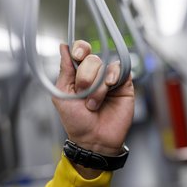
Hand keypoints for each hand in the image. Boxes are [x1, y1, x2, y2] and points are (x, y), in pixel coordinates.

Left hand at [52, 41, 133, 176]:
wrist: (94, 140)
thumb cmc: (76, 121)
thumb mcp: (62, 95)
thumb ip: (64, 70)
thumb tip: (63, 46)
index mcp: (77, 74)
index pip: (80, 50)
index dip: (80, 48)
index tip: (77, 56)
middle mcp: (94, 74)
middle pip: (92, 58)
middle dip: (85, 77)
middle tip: (83, 94)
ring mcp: (109, 79)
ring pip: (104, 65)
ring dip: (97, 86)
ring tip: (94, 104)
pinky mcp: (124, 85)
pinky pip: (121, 69)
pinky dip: (113, 76)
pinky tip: (110, 87)